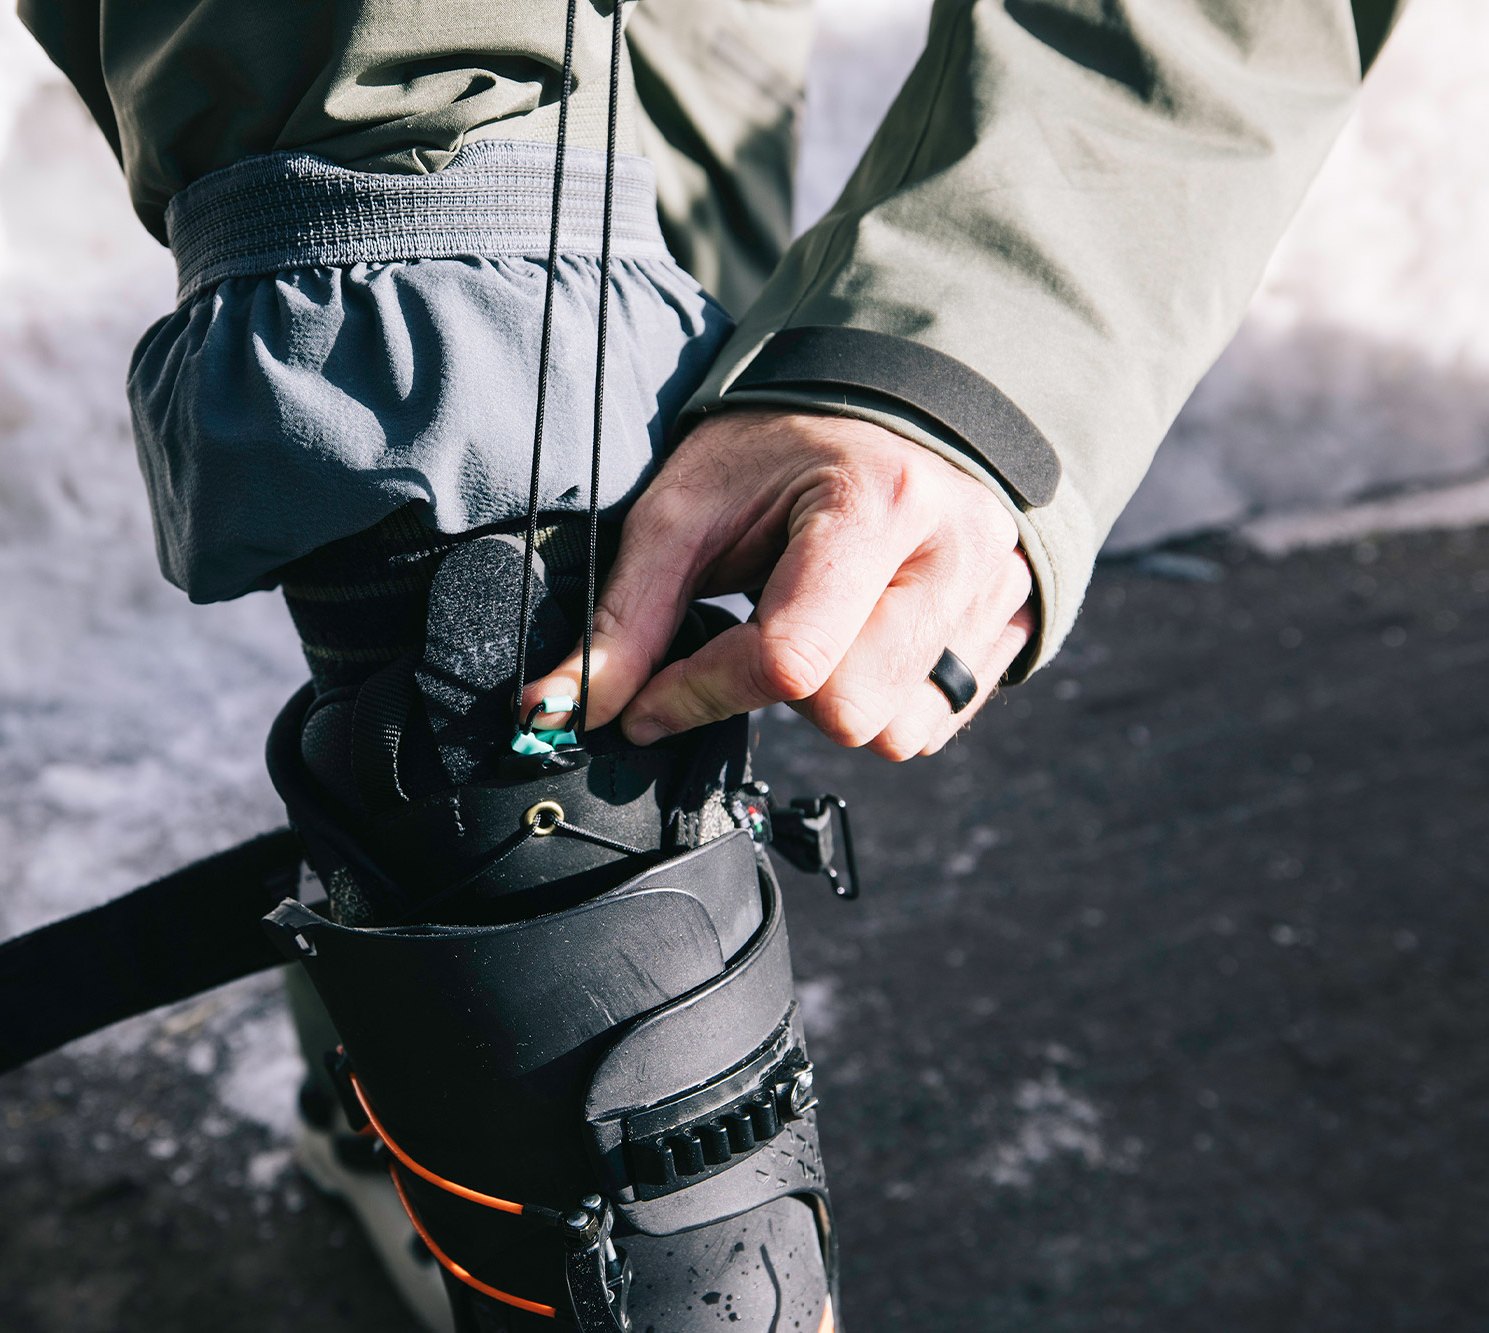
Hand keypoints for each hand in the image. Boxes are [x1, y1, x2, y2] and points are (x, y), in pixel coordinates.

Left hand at [528, 409, 1035, 759]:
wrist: (890, 405)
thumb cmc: (783, 447)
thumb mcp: (687, 508)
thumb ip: (626, 618)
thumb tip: (562, 711)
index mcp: (877, 502)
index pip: (788, 658)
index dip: (701, 694)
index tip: (647, 702)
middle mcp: (957, 553)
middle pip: (849, 712)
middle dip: (778, 695)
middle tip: (755, 630)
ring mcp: (997, 595)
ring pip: (899, 733)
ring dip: (834, 702)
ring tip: (813, 628)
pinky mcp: (1012, 629)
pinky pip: (937, 722)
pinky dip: (883, 701)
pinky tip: (859, 639)